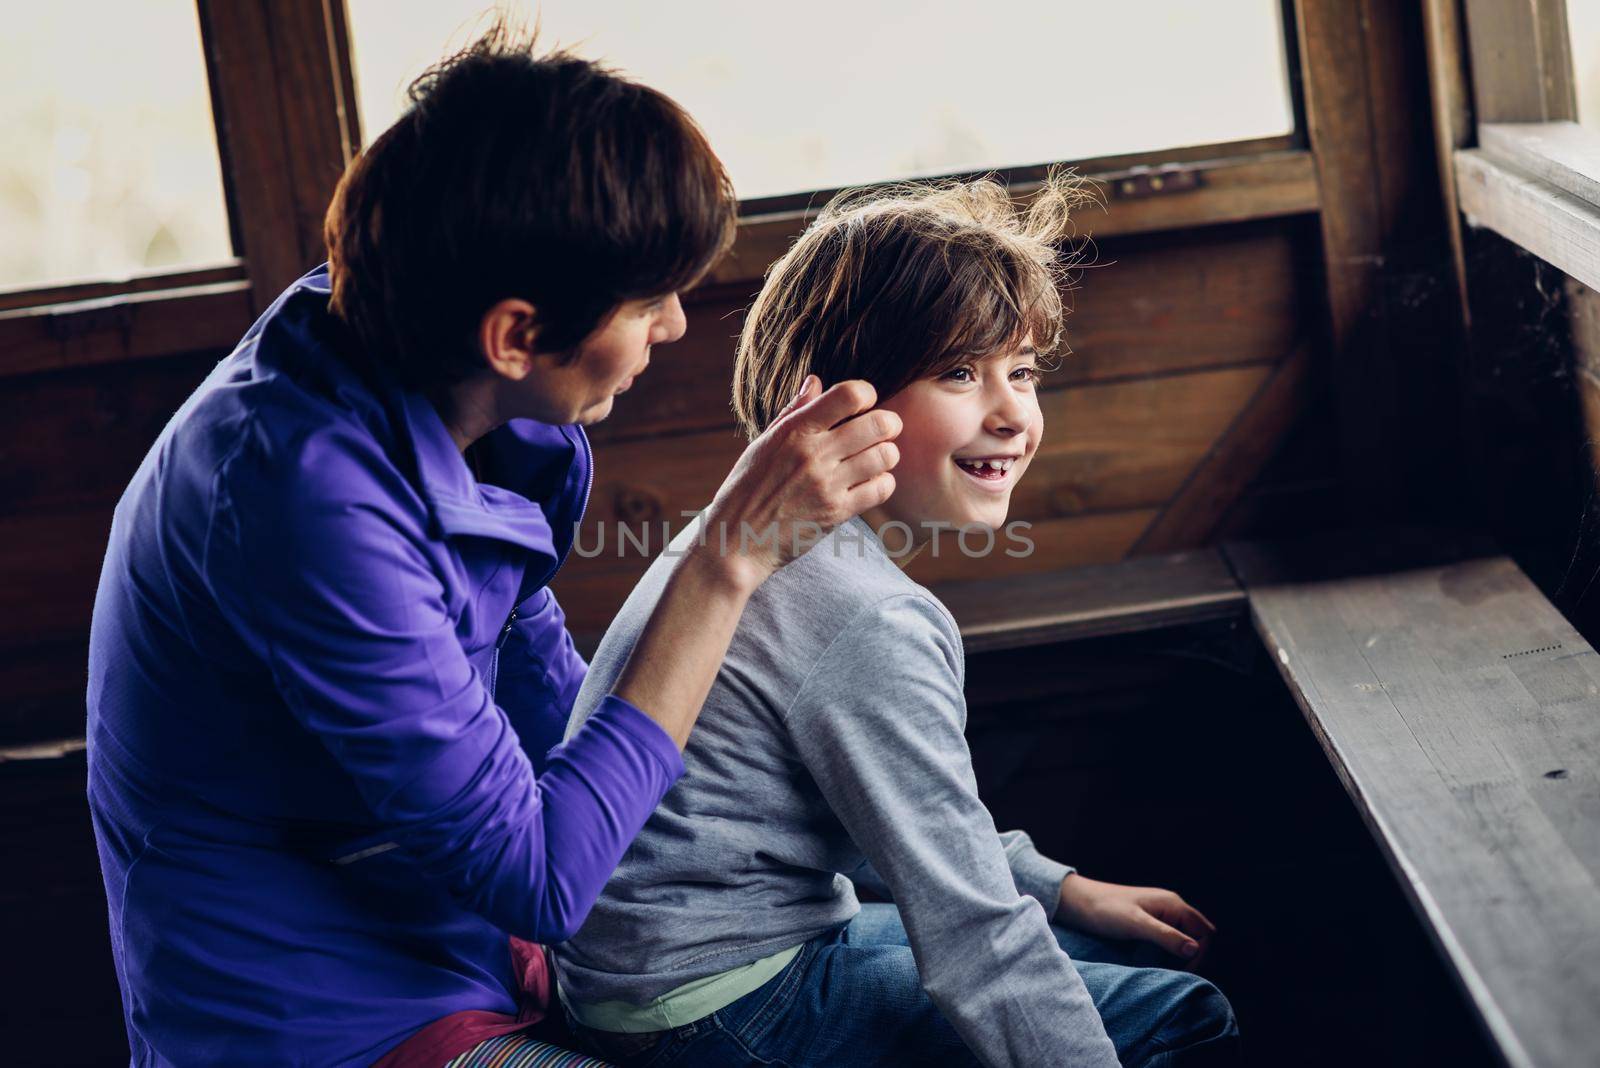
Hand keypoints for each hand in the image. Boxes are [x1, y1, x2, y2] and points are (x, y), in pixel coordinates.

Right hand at [698, 375, 899, 590]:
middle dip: (889, 423)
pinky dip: (883, 483)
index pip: (848, 395)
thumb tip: (816, 380)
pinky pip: (881, 489)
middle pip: (877, 424)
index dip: (866, 393)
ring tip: (877, 458)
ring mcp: (827, 485)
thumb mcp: (763, 443)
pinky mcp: (836, 513)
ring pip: (885, 456)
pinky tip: (871, 483)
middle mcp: (813, 454)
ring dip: (887, 454)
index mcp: (795, 431)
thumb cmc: (747, 488)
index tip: (863, 403)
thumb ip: (794, 411)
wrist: (737, 540)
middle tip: (885, 429)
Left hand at [1056, 873, 1216, 968]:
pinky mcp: (1148, 922)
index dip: (1199, 953)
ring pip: (1183, 939)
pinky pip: (1168, 939)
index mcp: (1172, 904)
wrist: (1078, 902)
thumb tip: (1194, 950)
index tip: (1181, 970)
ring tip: (1162, 967)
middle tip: (1175, 972)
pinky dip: (1165, 951)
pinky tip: (1152, 960)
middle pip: (1198, 935)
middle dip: (1191, 955)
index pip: (1204, 932)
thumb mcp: (1136, 925)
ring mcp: (1159, 914)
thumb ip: (1166, 936)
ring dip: (1177, 955)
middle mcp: (1170, 907)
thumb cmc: (1105, 910)